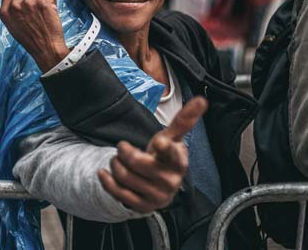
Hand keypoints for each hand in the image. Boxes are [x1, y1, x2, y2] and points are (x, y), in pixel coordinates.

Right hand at [0, 0, 69, 70]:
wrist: (46, 49)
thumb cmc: (31, 39)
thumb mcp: (12, 25)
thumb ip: (11, 9)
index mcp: (5, 12)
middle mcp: (15, 6)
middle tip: (36, 7)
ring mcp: (29, 3)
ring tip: (43, 11)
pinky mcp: (42, 3)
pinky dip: (52, 1)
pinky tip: (50, 11)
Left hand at [97, 96, 207, 213]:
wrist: (157, 186)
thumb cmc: (163, 157)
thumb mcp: (171, 138)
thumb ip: (183, 120)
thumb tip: (202, 100)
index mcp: (178, 162)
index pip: (172, 154)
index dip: (165, 148)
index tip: (159, 142)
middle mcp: (170, 181)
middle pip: (138, 162)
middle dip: (123, 150)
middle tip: (123, 148)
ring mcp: (158, 196)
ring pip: (124, 176)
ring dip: (114, 163)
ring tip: (118, 160)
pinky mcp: (143, 207)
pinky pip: (117, 192)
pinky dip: (106, 179)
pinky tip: (105, 173)